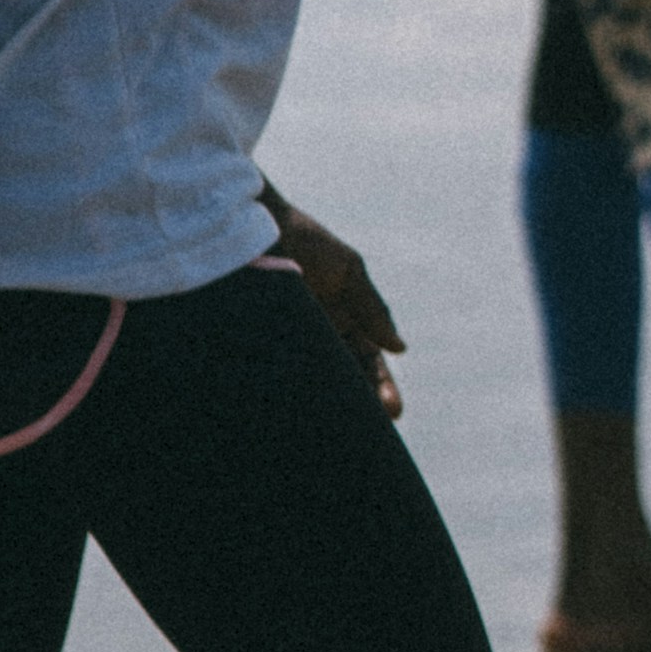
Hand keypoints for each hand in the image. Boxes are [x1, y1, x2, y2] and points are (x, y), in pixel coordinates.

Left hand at [261, 198, 404, 409]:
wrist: (250, 221)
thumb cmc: (302, 239)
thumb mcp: (347, 271)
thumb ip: (373, 309)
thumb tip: (400, 348)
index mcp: (341, 319)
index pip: (367, 363)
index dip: (381, 387)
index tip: (393, 411)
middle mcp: (314, 337)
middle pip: (343, 381)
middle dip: (360, 406)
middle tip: (370, 430)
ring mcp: (284, 344)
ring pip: (311, 385)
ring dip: (330, 407)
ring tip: (341, 430)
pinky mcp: (254, 349)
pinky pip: (274, 378)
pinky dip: (288, 396)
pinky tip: (301, 415)